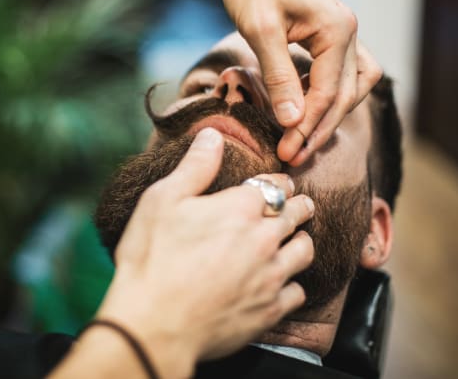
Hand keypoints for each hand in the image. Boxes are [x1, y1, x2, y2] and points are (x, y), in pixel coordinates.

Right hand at [96, 128, 314, 377]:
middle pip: (297, 215)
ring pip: (305, 251)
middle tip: (301, 205)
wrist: (155, 323)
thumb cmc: (152, 258)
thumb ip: (195, 166)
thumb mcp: (163, 200)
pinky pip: (297, 291)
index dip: (278, 182)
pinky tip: (281, 283)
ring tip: (296, 240)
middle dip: (300, 206)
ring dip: (301, 241)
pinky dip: (292, 284)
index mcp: (241, 208)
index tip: (280, 183)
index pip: (275, 186)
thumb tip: (213, 135)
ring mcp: (271, 276)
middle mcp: (265, 238)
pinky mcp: (270, 310)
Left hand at [216, 0, 382, 165]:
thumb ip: (278, 76)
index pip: (328, 93)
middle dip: (318, 129)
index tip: (286, 153)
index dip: (307, 127)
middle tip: (292, 158)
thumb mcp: (260, 29)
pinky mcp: (328, 35)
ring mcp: (342, 33)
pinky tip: (298, 109)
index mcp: (337, 30)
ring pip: (349, 87)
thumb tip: (292, 121)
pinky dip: (323, 95)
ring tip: (300, 140)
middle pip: (344, 96)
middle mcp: (348, 32)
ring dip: (327, 115)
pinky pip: (338, 74)